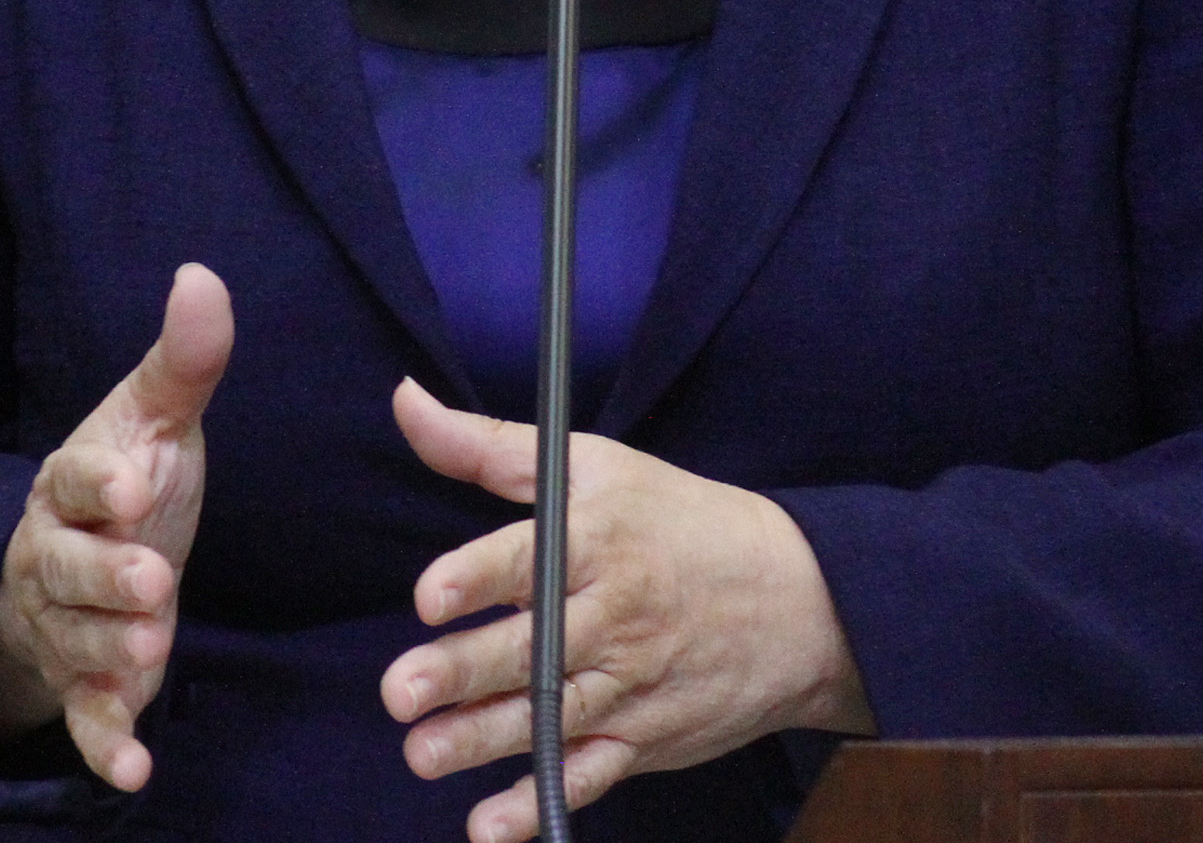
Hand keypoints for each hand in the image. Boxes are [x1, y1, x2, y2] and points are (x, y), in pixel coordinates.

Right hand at [0, 263, 233, 789]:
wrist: (91, 559)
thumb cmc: (131, 480)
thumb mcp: (157, 420)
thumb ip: (183, 362)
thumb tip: (203, 274)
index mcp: (71, 484)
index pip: (74, 479)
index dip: (98, 484)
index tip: (132, 485)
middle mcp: (54, 556)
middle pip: (68, 570)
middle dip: (106, 579)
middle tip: (153, 585)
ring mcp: (64, 625)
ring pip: (77, 642)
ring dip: (111, 651)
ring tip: (153, 652)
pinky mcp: (84, 684)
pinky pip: (85, 718)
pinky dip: (105, 746)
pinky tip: (136, 771)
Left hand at [378, 378, 872, 842]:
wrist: (801, 600)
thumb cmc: (678, 521)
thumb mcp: (593, 465)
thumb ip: (488, 446)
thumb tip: (405, 401)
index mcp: (599, 540)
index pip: (530, 557)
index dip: (479, 576)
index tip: (429, 597)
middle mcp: (613, 616)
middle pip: (531, 646)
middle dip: (465, 671)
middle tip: (401, 690)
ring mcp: (629, 685)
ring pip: (550, 717)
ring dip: (483, 741)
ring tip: (422, 752)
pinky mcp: (641, 740)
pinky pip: (588, 776)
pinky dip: (541, 803)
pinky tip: (490, 823)